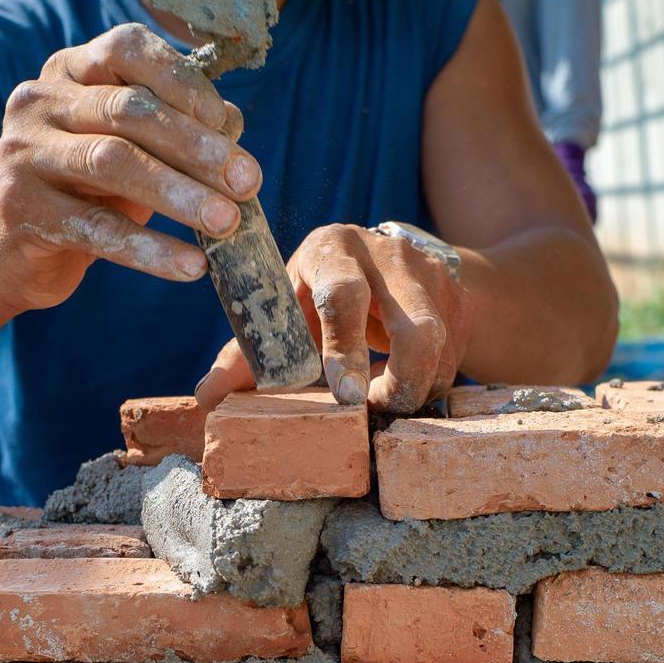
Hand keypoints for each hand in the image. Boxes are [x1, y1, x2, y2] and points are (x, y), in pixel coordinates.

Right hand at [0, 23, 261, 312]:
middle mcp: (39, 101)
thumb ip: (180, 131)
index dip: (182, 83)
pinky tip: (192, 266)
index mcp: (70, 71)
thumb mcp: (137, 154)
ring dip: (179, 193)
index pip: (129, 52)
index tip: (228, 126)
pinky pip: (97, 229)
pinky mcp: (21, 210)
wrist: (19, 255)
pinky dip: (151, 250)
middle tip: (247, 183)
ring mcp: (23, 153)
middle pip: (128, 111)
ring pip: (112, 162)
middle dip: (195, 147)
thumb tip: (233, 124)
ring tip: (227, 223)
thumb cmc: (89, 193)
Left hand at [196, 223, 473, 412]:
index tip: (345, 395)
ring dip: (413, 392)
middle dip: (399, 382)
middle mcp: (389, 255)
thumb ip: (247, 355)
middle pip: (414, 329)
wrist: (386, 263)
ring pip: (440, 352)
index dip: (344, 348)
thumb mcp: (286, 310)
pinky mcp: (457, 302)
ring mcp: (431, 276)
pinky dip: (428, 389)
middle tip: (373, 413)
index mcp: (333, 249)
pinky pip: (451, 362)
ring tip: (384, 407)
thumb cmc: (317, 293)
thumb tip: (206, 399)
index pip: (344, 295)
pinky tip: (405, 392)